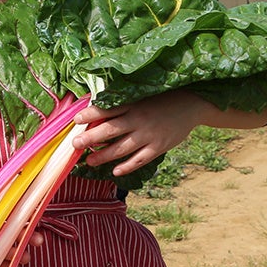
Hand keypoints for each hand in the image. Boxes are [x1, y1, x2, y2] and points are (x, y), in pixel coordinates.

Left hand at [70, 90, 207, 176]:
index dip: (91, 115)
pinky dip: (127, 166)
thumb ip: (122, 103)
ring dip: (104, 155)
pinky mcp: (159, 147)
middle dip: (91, 138)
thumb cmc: (160, 98)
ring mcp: (149, 134)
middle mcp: (139, 119)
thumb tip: (96, 107)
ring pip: (122, 148)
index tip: (76, 120)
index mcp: (132, 104)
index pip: (107, 110)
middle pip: (111, 130)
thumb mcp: (141, 96)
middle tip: (75, 144)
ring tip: (89, 161)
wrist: (191, 104)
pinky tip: (115, 171)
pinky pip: (140, 159)